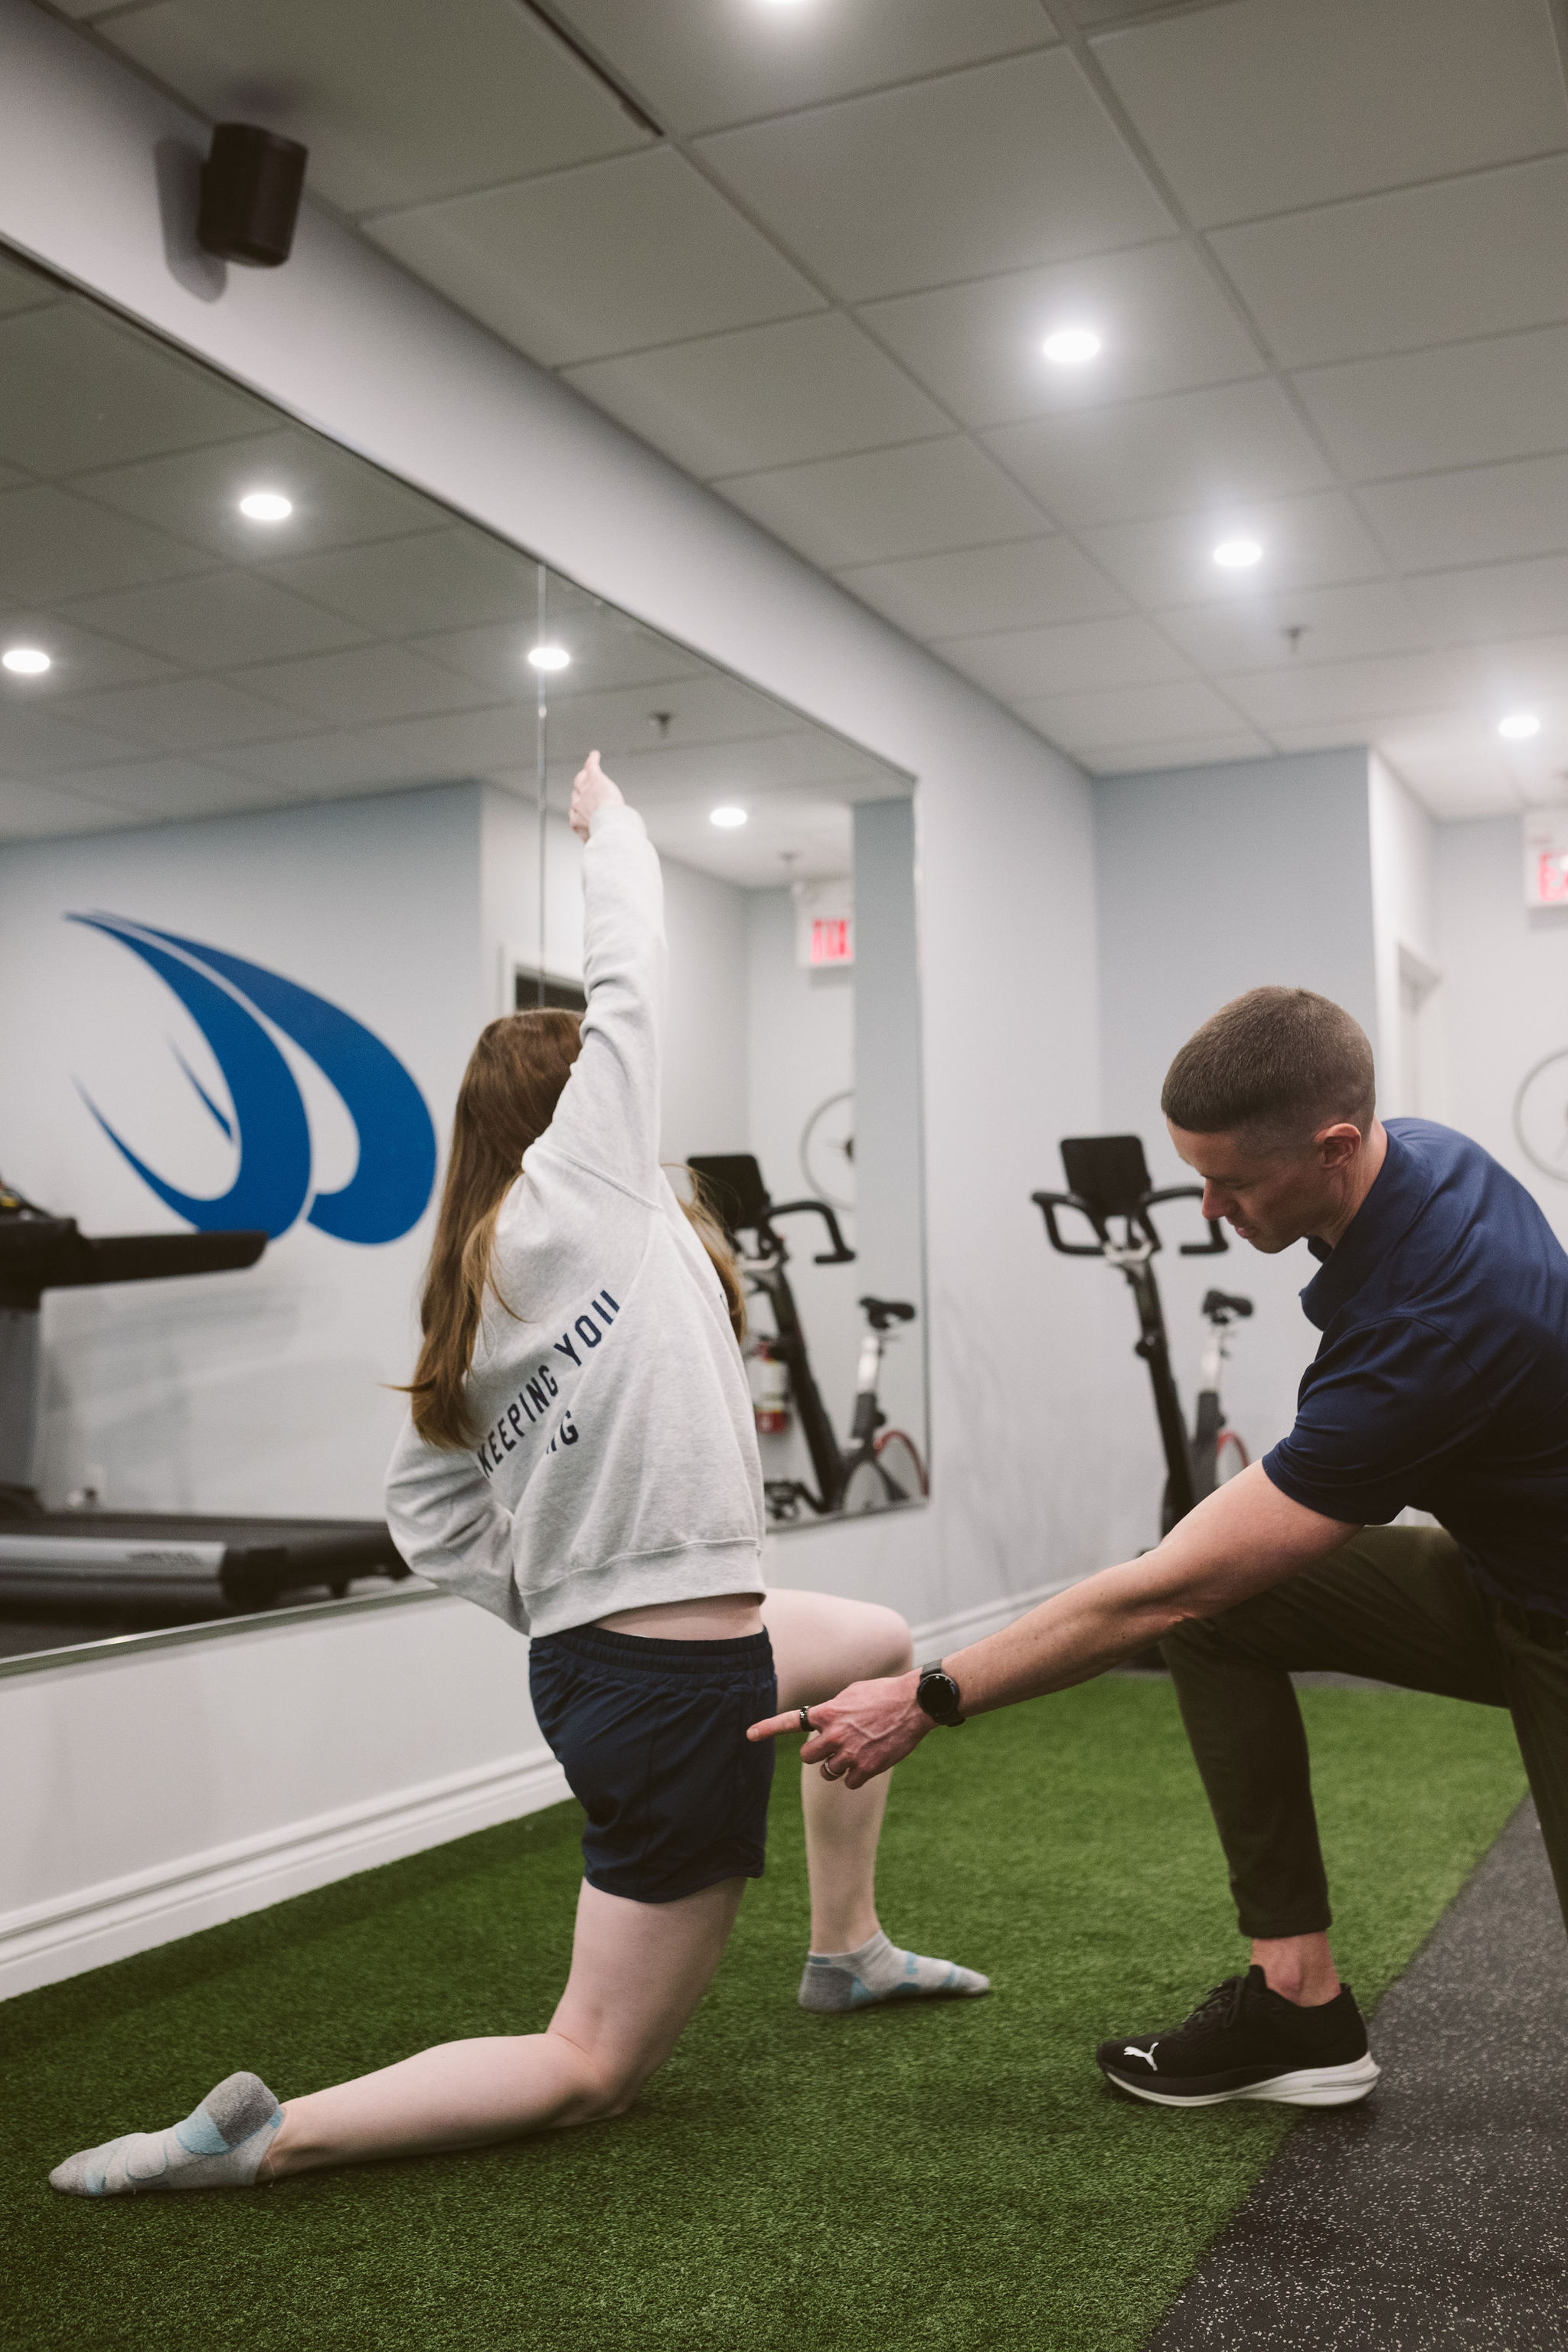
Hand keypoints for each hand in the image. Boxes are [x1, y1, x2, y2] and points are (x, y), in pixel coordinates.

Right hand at [570, 749, 623, 841]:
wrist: (609, 826)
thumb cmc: (606, 835)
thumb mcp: (595, 842)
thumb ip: (594, 840)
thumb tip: (596, 848)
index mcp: (577, 821)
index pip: (576, 810)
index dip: (581, 807)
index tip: (586, 807)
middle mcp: (577, 805)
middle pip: (577, 793)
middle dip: (581, 789)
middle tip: (587, 786)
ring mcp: (585, 791)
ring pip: (582, 780)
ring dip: (585, 774)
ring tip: (589, 768)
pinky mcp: (595, 779)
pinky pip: (591, 766)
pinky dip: (593, 760)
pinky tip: (595, 755)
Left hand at [747, 1670, 928, 1789]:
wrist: (914, 1704)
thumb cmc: (883, 1694)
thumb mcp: (851, 1693)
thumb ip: (832, 1709)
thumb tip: (824, 1720)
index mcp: (827, 1713)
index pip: (790, 1722)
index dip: (767, 1728)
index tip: (749, 1735)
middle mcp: (833, 1735)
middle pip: (808, 1757)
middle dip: (818, 1755)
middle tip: (833, 1747)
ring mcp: (849, 1753)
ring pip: (828, 1772)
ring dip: (837, 1767)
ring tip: (855, 1752)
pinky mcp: (866, 1768)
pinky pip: (849, 1782)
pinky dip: (857, 1775)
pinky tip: (869, 1761)